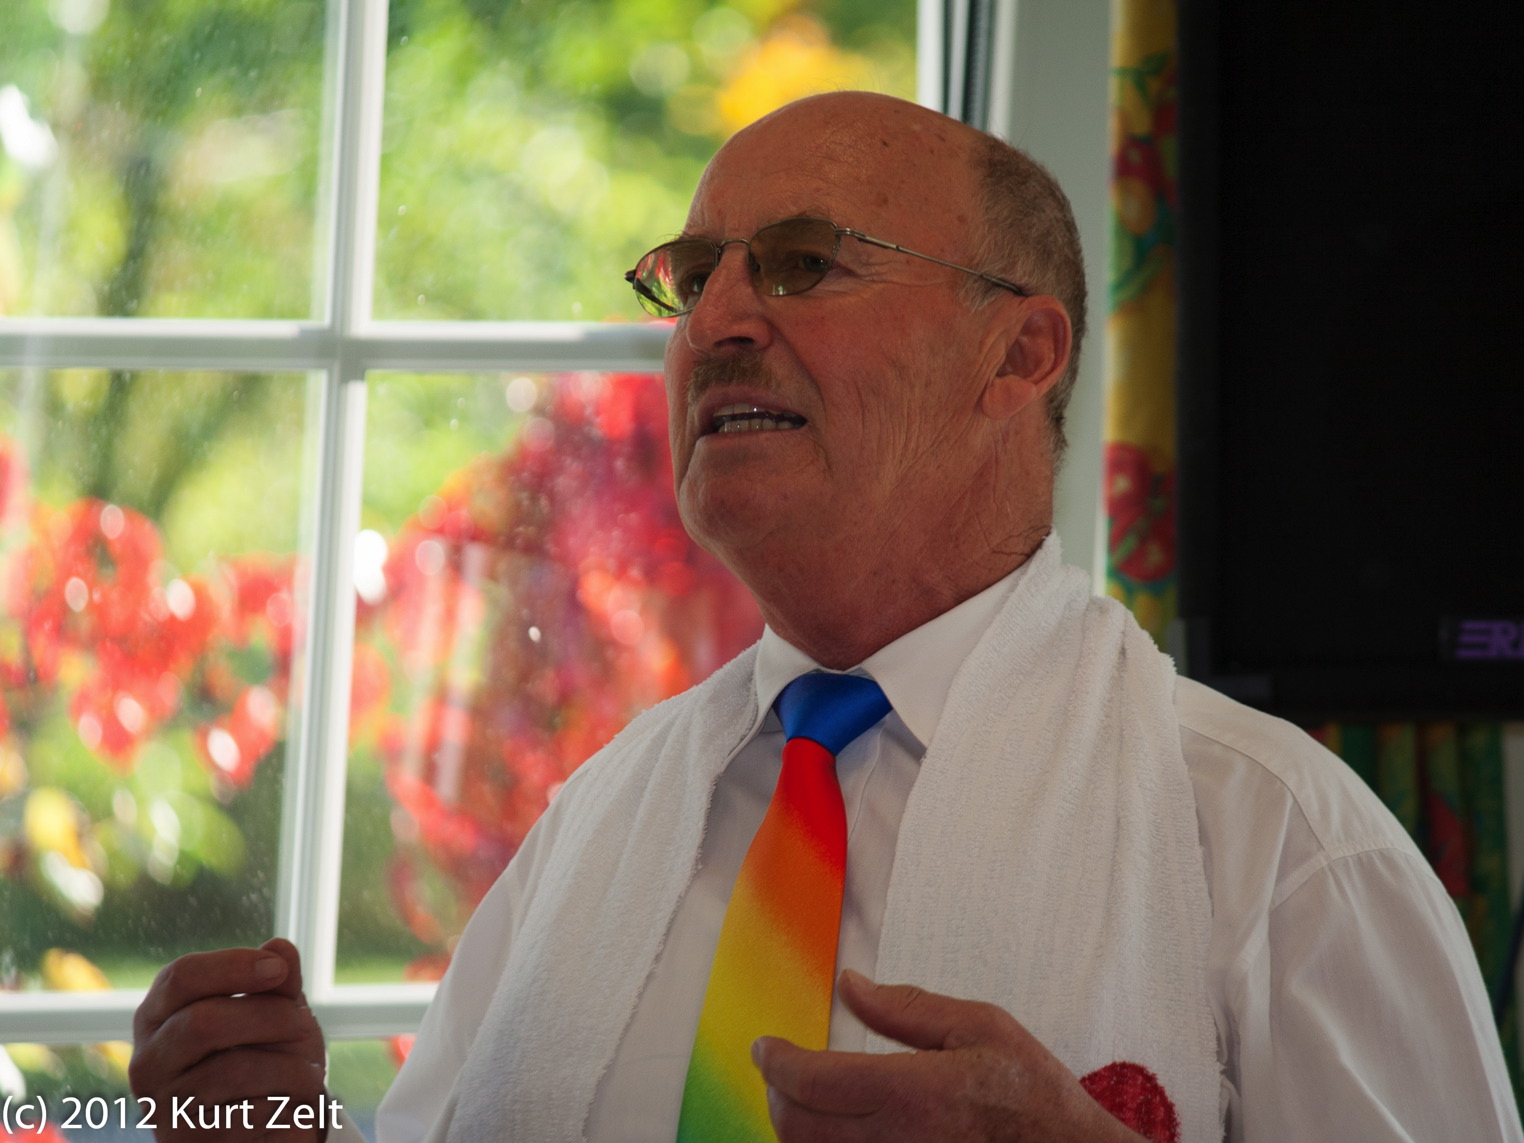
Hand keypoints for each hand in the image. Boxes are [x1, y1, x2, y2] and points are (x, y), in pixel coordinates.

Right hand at [130, 938, 328, 1141]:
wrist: (270, 1126)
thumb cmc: (266, 1057)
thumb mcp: (275, 1012)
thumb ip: (277, 982)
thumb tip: (279, 948)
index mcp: (159, 1016)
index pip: (180, 976)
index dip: (233, 965)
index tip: (280, 970)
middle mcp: (149, 1062)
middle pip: (203, 1021)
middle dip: (270, 1017)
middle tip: (304, 1025)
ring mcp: (167, 1107)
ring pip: (233, 1069)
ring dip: (289, 1064)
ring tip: (309, 1070)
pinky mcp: (194, 1142)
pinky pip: (252, 1112)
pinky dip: (289, 1100)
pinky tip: (296, 1101)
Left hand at [754, 969, 1148, 1141]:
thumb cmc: (1032, 1094)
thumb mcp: (980, 1026)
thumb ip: (907, 1007)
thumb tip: (851, 983)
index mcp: (910, 1092)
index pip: (812, 1081)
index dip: (775, 1061)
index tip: (764, 1046)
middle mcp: (895, 1141)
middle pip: (797, 1127)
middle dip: (775, 1094)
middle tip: (777, 1069)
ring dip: (795, 1126)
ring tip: (803, 1097)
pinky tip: (836, 1127)